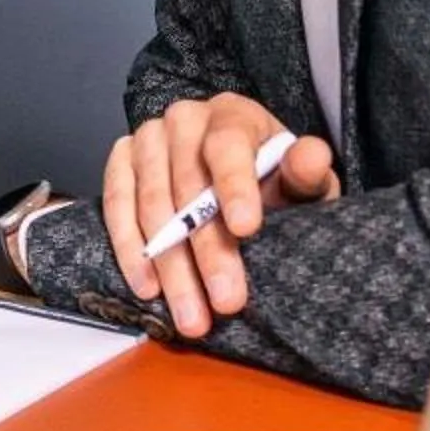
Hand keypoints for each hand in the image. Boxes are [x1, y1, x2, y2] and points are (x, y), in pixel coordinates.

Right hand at [101, 93, 339, 336]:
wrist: (235, 179)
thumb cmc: (272, 182)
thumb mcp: (300, 181)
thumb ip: (306, 173)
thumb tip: (313, 156)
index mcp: (232, 115)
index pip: (228, 145)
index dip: (234, 185)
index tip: (245, 229)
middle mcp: (183, 119)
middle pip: (187, 184)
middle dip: (207, 249)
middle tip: (226, 302)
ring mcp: (146, 139)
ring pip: (150, 203)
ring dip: (170, 264)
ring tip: (191, 315)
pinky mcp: (121, 162)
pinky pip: (116, 204)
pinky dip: (129, 249)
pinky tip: (147, 287)